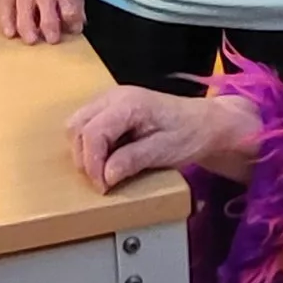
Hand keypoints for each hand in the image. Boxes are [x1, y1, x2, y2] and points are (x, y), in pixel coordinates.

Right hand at [0, 0, 84, 44]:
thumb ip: (74, 0)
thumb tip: (77, 25)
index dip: (70, 11)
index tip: (73, 28)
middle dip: (48, 21)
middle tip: (52, 39)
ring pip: (23, 1)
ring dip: (26, 23)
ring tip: (31, 39)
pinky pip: (3, 2)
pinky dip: (5, 18)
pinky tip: (9, 33)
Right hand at [67, 84, 256, 188]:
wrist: (205, 123)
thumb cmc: (190, 134)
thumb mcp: (165, 151)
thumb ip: (133, 160)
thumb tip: (105, 176)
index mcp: (128, 104)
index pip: (92, 133)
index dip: (92, 164)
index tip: (103, 187)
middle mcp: (113, 96)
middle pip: (76, 126)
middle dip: (84, 158)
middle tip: (102, 181)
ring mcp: (109, 99)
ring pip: (76, 125)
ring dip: (84, 151)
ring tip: (105, 170)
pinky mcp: (110, 107)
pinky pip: (87, 124)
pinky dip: (90, 144)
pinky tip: (109, 157)